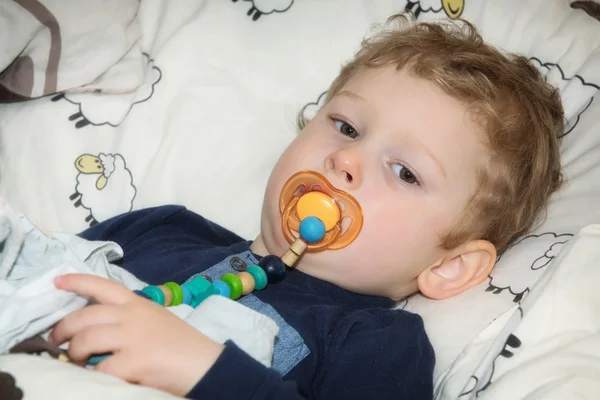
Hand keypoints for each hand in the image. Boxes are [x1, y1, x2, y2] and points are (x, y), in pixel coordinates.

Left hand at [49, 274, 223, 396]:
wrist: (205, 364)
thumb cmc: (182, 344)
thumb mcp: (155, 319)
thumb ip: (130, 318)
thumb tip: (97, 329)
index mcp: (138, 303)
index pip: (103, 285)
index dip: (77, 282)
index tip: (57, 281)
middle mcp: (133, 315)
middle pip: (84, 315)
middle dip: (63, 329)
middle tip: (57, 340)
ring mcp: (133, 337)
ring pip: (85, 340)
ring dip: (74, 353)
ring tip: (76, 361)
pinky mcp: (135, 361)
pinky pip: (101, 369)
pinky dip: (94, 375)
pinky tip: (97, 377)